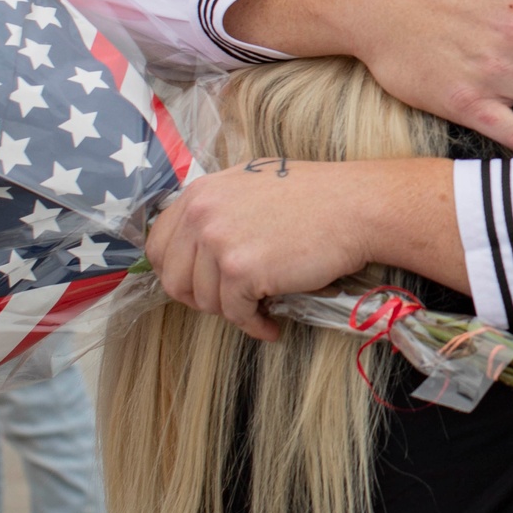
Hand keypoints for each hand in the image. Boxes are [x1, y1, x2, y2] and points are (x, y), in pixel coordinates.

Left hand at [144, 160, 376, 339]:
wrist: (354, 206)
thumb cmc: (313, 197)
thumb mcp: (250, 186)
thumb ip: (217, 209)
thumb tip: (196, 244)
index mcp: (199, 193)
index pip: (158, 247)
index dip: (176, 273)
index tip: (199, 285)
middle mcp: (201, 214)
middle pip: (173, 280)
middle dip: (201, 299)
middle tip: (230, 303)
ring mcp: (218, 242)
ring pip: (205, 301)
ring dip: (232, 312)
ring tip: (259, 308)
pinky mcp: (241, 270)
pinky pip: (235, 315)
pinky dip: (254, 325)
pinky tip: (271, 324)